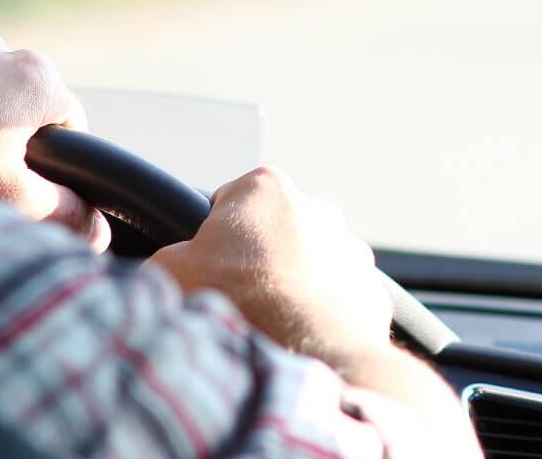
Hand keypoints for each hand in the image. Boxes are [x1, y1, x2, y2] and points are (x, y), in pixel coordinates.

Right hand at [148, 166, 392, 369]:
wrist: (302, 352)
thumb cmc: (235, 301)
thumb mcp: (170, 269)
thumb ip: (170, 254)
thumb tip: (173, 263)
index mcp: (265, 188)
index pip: (230, 202)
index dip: (214, 236)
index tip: (209, 265)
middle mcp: (317, 208)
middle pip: (276, 231)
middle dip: (260, 258)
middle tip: (240, 296)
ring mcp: (351, 250)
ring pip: (313, 264)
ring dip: (295, 285)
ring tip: (272, 322)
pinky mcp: (371, 290)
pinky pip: (339, 299)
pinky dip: (323, 314)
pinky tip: (302, 338)